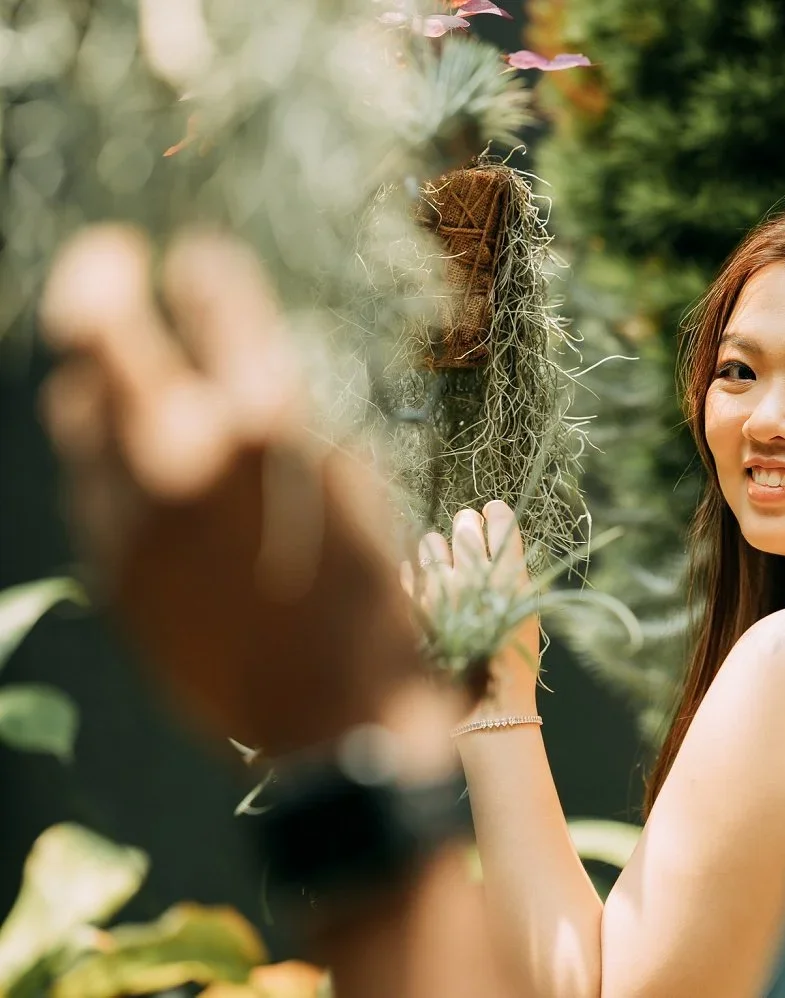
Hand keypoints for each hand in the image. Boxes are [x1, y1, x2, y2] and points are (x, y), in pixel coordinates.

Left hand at [38, 226, 441, 755]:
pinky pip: (90, 480)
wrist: (328, 717)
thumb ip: (282, 414)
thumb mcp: (348, 486)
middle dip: (102, 280)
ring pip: (77, 408)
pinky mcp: (109, 566)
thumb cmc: (366, 597)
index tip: (202, 257)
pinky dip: (108, 446)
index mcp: (268, 433)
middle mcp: (182, 460)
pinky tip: (143, 453)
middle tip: (113, 259)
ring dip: (95, 369)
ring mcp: (132, 515)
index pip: (215, 308)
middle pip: (100, 334)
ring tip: (119, 359)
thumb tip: (234, 363)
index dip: (208, 273)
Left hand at [403, 501, 541, 714]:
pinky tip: (424, 582)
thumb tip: (489, 532)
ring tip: (445, 563)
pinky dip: (414, 573)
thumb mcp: (525, 611)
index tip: (492, 514)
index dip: (496, 515)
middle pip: (464, 526)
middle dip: (468, 525)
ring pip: (430, 544)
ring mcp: (437, 593)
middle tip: (468, 531)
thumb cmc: (512, 659)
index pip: (500, 524)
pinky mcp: (410, 609)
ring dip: (439, 548)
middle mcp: (471, 579)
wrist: (483, 706)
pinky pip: (406, 571)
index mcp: (508, 579)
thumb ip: (512, 570)